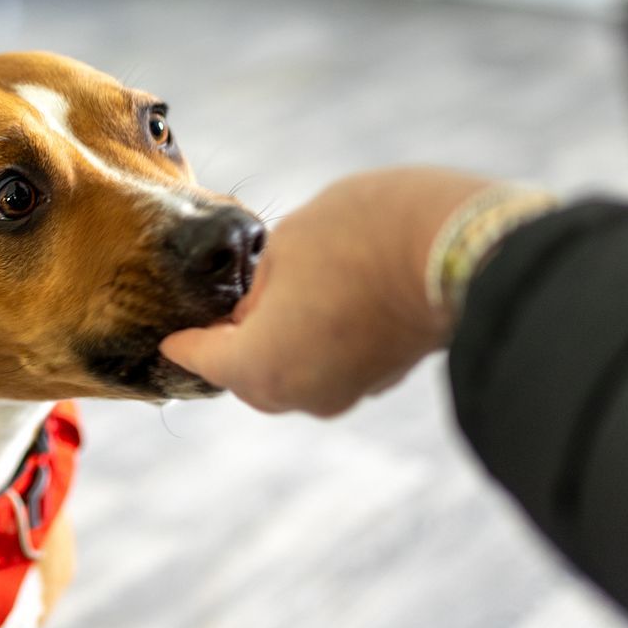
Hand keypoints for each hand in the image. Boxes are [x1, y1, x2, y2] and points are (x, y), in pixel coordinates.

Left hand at [159, 167, 496, 415]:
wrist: (460, 246)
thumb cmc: (363, 234)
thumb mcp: (288, 243)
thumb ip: (259, 284)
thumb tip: (259, 307)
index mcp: (262, 365)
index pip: (204, 358)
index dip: (183, 341)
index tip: (167, 339)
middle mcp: (301, 393)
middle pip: (249, 373)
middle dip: (234, 343)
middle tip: (226, 309)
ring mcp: (348, 390)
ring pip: (293, 372)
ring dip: (280, 342)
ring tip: (280, 295)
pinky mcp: (384, 376)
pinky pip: (332, 365)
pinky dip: (319, 341)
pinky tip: (324, 302)